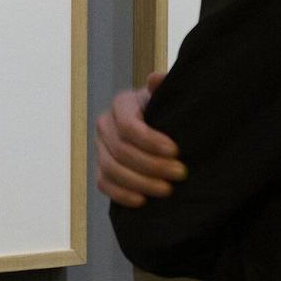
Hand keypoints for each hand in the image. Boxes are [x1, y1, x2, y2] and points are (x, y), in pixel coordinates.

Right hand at [97, 72, 185, 208]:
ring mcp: (100, 148)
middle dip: (151, 165)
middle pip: (121, 150)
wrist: (161, 129)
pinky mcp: (101, 169)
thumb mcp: (170, 96)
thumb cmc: (169, 111)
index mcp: (121, 104)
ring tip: (167, 190)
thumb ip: (164, 89)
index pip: (129, 125)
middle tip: (179, 174)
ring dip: (140, 183)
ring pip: (111, 169)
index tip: (176, 151)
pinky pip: (103, 184)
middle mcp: (105, 124)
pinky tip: (142, 201)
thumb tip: (155, 79)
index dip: (151, 141)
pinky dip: (121, 194)